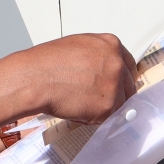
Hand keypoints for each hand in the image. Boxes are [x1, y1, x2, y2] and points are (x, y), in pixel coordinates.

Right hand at [10, 33, 135, 123]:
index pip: (129, 65)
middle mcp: (117, 63)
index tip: (118, 85)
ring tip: (80, 103)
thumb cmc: (47, 63)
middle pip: (128, 86)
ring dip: (103, 107)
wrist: (34, 79)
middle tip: (97, 99)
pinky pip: (107, 118)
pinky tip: (76, 109)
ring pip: (119, 104)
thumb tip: (103, 70)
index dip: (122, 77)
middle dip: (115, 94)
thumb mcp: (79, 46)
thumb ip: (98, 56)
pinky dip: (93, 118)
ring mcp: (114, 85)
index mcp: (111, 45)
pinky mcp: (108, 106)